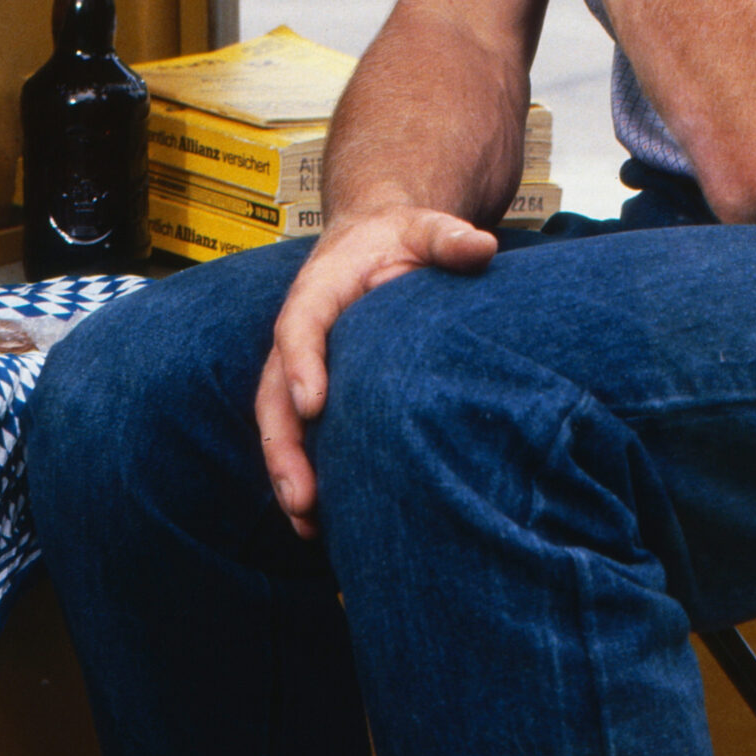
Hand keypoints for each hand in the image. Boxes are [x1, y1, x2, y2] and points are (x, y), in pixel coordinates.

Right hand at [255, 204, 498, 534]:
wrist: (378, 243)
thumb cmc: (401, 239)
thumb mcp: (425, 229)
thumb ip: (448, 238)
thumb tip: (481, 246)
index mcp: (317, 292)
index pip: (298, 327)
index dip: (302, 364)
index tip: (314, 404)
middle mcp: (297, 335)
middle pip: (274, 393)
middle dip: (284, 447)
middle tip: (302, 496)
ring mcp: (300, 369)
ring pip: (279, 424)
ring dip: (288, 474)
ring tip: (307, 523)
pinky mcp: (313, 394)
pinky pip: (298, 437)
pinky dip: (305, 478)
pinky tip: (322, 526)